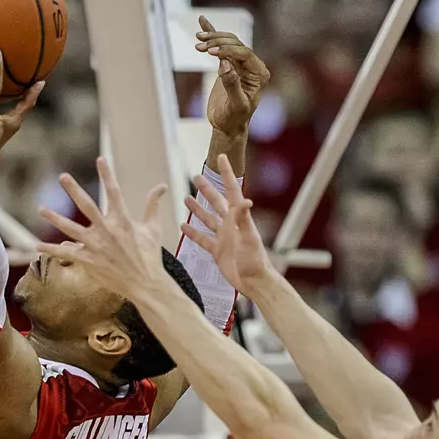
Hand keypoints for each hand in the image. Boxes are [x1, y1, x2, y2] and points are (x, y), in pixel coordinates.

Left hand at [38, 157, 169, 299]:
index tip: (100, 159)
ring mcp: (96, 246)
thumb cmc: (150, 256)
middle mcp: (107, 231)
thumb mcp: (153, 229)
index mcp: (123, 221)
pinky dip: (52, 250)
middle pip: (87, 206)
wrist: (145, 284)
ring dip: (55, 218)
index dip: (107, 175)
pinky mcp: (89, 261)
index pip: (114, 192)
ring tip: (41, 209)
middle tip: (63, 177)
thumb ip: (153, 206)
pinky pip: (67, 254)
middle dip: (74, 190)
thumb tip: (161, 186)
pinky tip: (37, 246)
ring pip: (71, 229)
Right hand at [180, 154, 274, 291]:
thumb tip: (245, 199)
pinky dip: (193, 232)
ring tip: (186, 198)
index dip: (226, 173)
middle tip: (196, 177)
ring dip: (197, 208)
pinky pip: (202, 238)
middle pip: (215, 201)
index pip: (231, 190)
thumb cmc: (254, 259)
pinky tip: (184, 226)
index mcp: (237, 217)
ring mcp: (222, 237)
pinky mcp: (216, 250)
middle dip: (206, 189)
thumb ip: (243, 218)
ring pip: (207, 218)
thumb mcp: (248, 236)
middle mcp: (229, 224)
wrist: (253, 281)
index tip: (221, 157)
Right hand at [197, 18, 269, 138]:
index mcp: (260, 74)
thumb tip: (224, 64)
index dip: (228, 50)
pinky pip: (221, 46)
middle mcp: (253, 65)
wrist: (228, 126)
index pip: (244, 53)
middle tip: (201, 45)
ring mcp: (241, 63)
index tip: (211, 53)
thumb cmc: (234, 119)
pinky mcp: (229, 63)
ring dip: (213, 38)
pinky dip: (212, 34)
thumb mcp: (236, 106)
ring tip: (198, 39)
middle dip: (218, 42)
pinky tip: (202, 22)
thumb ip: (232, 85)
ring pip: (228, 42)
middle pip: (236, 45)